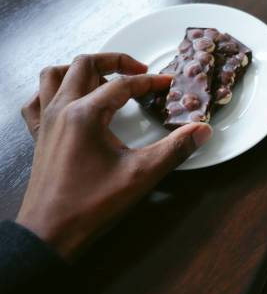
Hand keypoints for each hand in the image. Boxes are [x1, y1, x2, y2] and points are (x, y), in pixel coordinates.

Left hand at [17, 53, 212, 259]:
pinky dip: (54, 91)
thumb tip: (202, 130)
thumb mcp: (142, 175)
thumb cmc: (94, 204)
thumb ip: (175, 149)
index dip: (149, 82)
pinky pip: (38, 99)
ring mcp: (45, 120)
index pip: (122, 85)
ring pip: (55, 75)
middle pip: (85, 65)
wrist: (51, 232)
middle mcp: (61, 109)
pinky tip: (70, 101)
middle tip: (139, 71)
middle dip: (115, 61)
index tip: (168, 84)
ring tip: (105, 80)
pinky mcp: (38, 135)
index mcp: (85, 114)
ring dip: (82, 70)